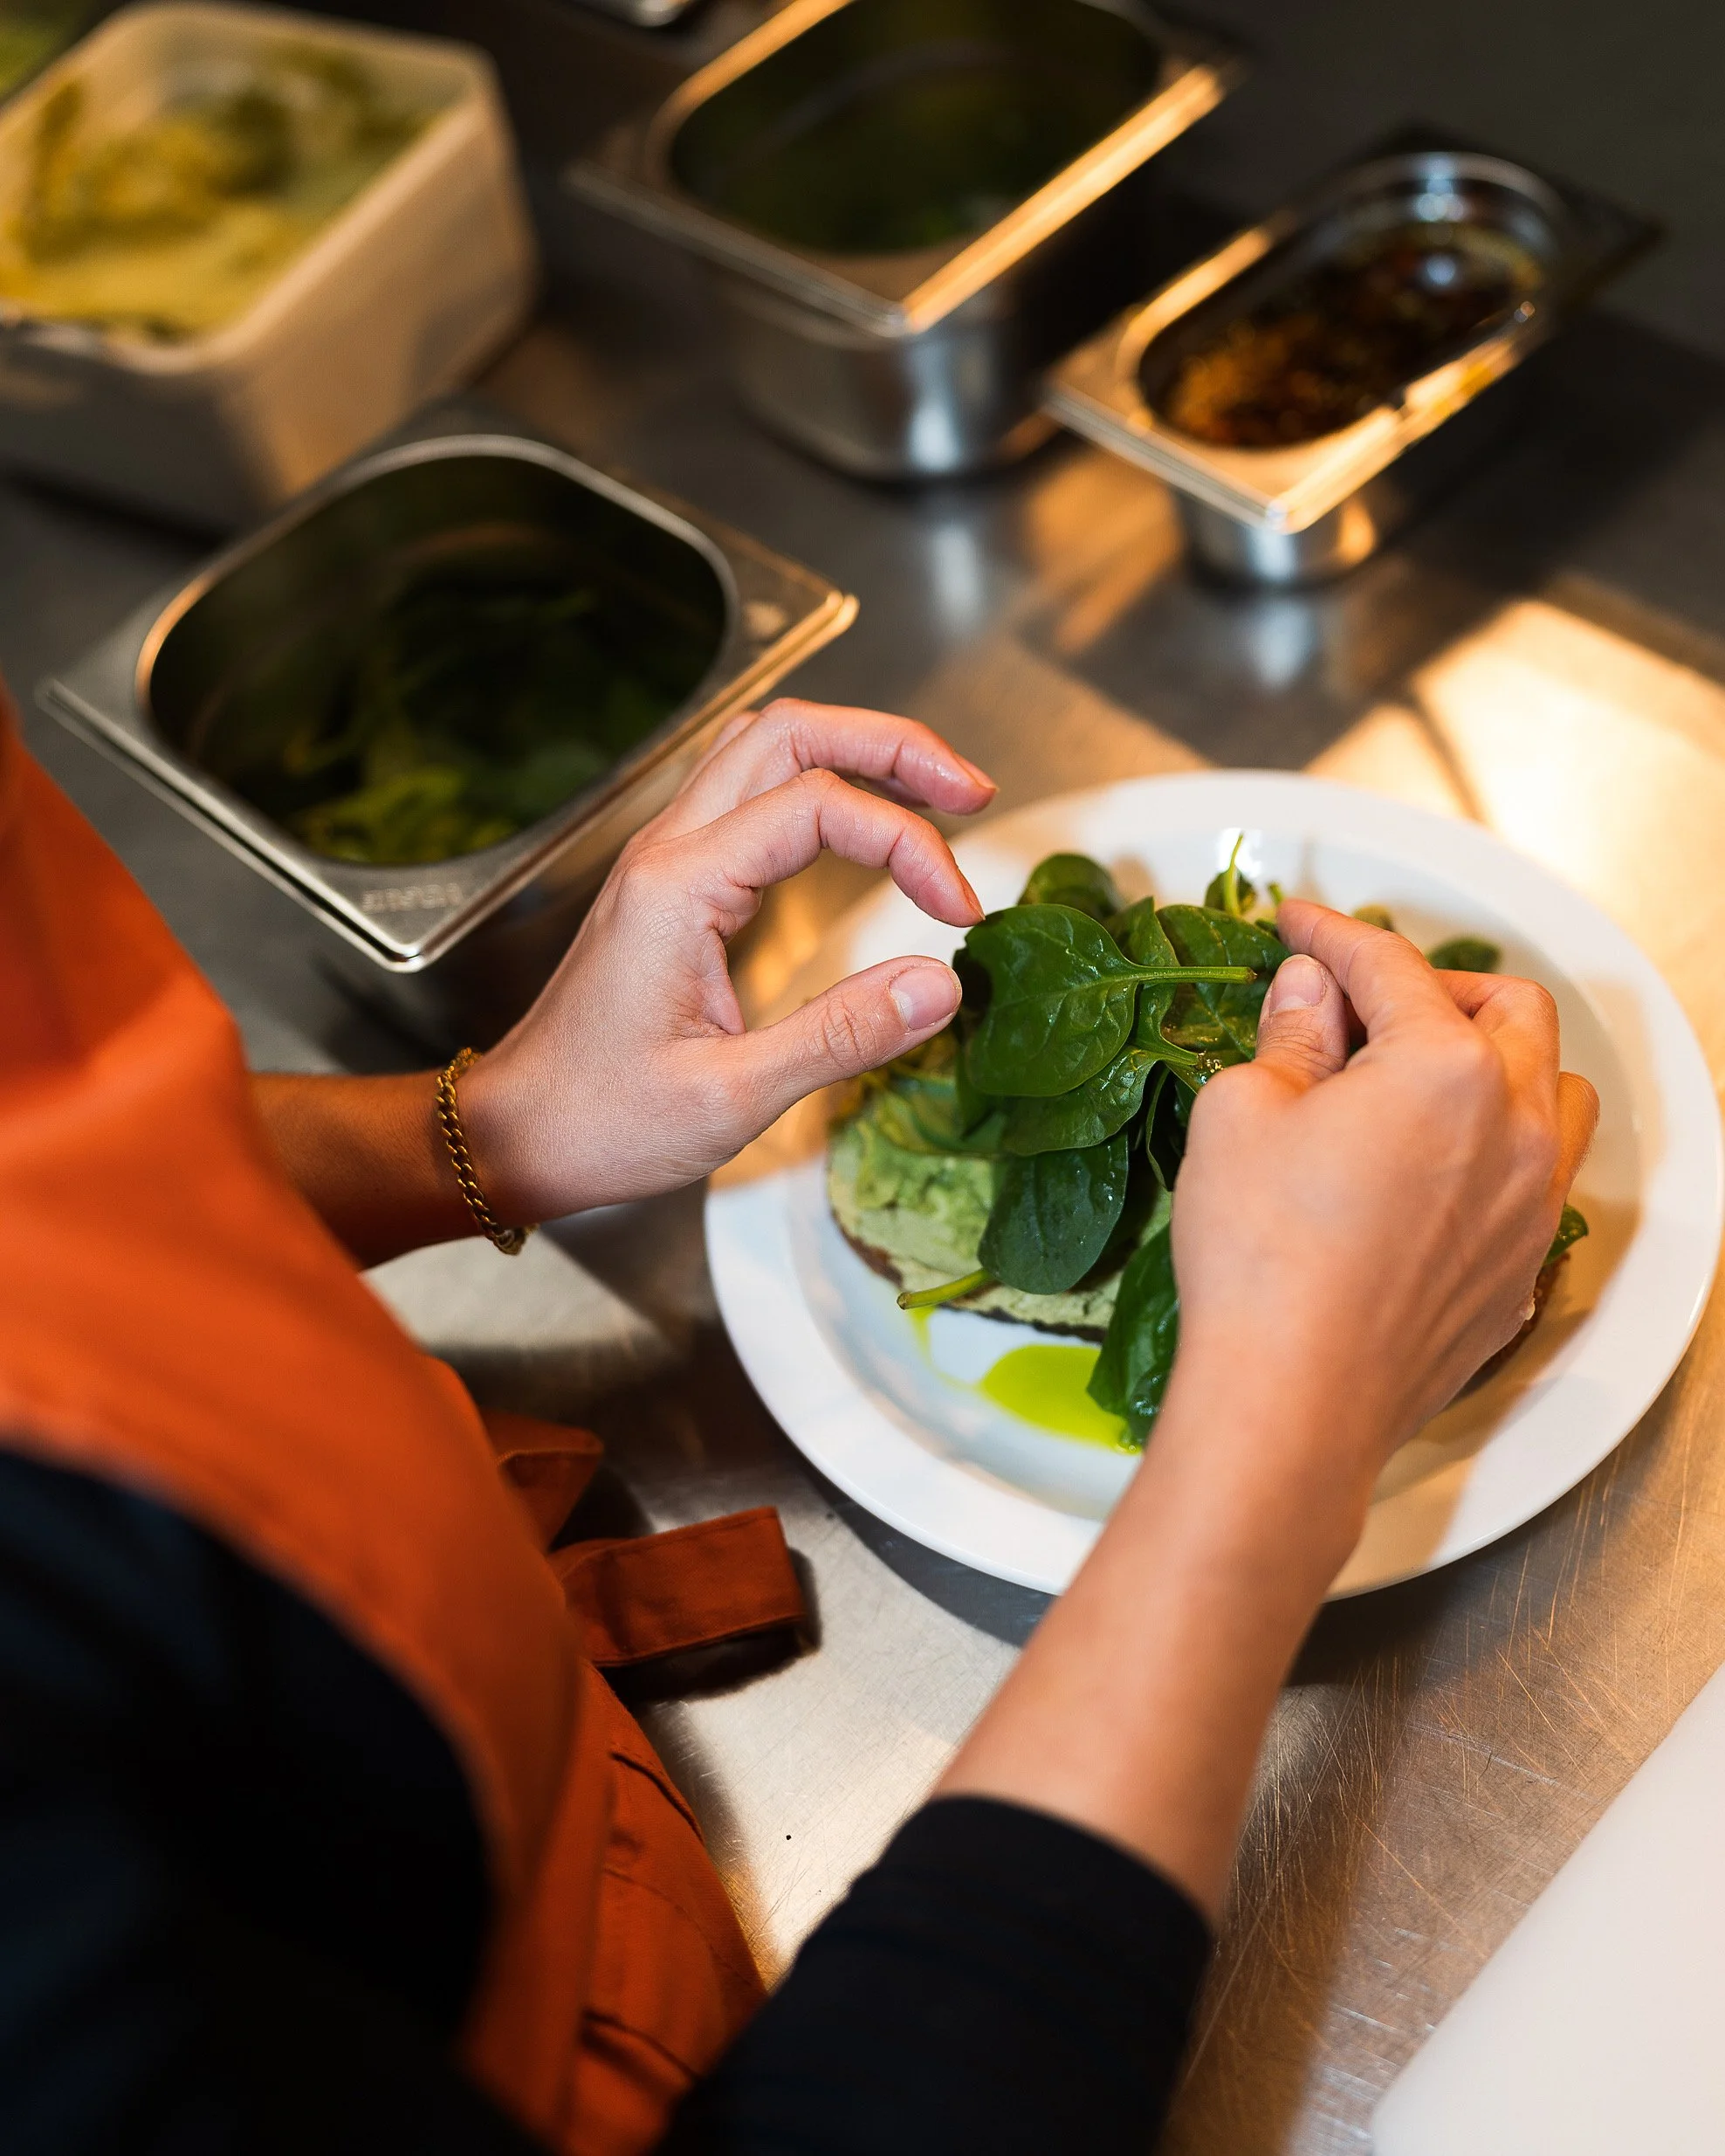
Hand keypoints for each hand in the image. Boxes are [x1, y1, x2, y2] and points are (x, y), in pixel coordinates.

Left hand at [459, 700, 992, 1221]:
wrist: (515, 1136)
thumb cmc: (602, 1122)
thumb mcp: (732, 1098)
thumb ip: (841, 1037)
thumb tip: (941, 986)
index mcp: (678, 888)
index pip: (819, 807)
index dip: (909, 845)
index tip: (960, 914)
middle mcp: (668, 852)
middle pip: (789, 732)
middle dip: (892, 747)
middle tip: (972, 794)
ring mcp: (665, 860)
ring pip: (765, 748)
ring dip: (854, 753)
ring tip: (934, 794)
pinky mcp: (672, 884)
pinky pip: (748, 795)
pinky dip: (819, 788)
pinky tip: (864, 828)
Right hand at [1165, 901, 1599, 1543]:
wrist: (1293, 1402)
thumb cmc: (1261, 1257)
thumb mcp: (1243, 1115)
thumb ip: (1291, 1036)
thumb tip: (1310, 993)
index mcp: (1446, 1066)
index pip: (1390, 966)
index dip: (1332, 934)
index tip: (1295, 926)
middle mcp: (1516, 1125)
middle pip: (1510, 1008)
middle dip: (1439, 982)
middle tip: (1365, 995)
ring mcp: (1532, 1203)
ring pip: (1557, 1092)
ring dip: (1500, 1059)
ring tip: (1425, 1071)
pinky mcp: (1522, 1270)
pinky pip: (1541, 1177)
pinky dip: (1500, 1143)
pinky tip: (1435, 1162)